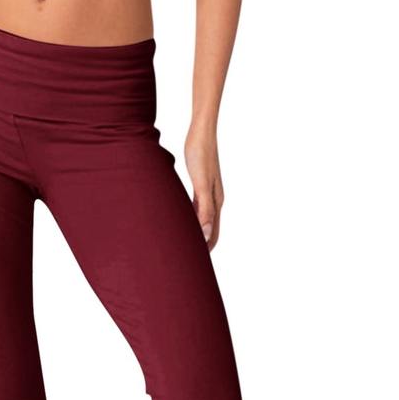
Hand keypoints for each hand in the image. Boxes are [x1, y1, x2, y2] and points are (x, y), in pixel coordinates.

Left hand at [184, 126, 224, 251]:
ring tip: (184, 248)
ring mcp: (208, 193)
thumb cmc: (200, 154)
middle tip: (187, 263)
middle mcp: (215, 200)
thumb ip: (204, 209)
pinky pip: (196, 210)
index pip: (213, 235)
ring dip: (196, 235)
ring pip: (203, 221)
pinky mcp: (200, 186)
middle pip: (210, 231)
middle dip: (201, 247)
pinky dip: (191, 221)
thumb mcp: (201, 183)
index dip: (205, 251)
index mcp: (216, 202)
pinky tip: (182, 224)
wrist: (201, 132)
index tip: (195, 267)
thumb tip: (206, 234)